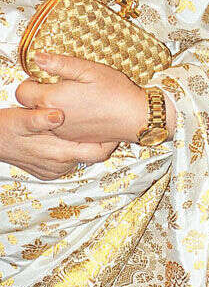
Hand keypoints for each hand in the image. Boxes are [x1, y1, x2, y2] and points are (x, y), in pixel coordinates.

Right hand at [0, 106, 117, 179]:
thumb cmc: (6, 128)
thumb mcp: (20, 119)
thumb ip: (38, 119)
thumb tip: (57, 115)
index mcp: (59, 154)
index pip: (97, 153)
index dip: (111, 141)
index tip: (118, 128)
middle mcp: (60, 166)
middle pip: (91, 154)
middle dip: (100, 139)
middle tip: (106, 122)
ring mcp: (54, 171)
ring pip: (80, 156)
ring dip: (85, 142)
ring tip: (90, 125)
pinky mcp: (49, 171)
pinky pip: (68, 159)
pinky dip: (72, 148)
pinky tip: (71, 134)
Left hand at [16, 53, 148, 144]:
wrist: (134, 117)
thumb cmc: (116, 92)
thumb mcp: (89, 69)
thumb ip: (60, 64)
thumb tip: (38, 57)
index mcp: (54, 99)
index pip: (22, 92)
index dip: (30, 82)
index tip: (44, 76)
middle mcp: (53, 119)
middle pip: (29, 107)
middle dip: (37, 96)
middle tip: (57, 85)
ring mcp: (62, 132)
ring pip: (43, 119)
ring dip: (49, 108)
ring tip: (71, 97)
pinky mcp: (73, 139)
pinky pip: (57, 129)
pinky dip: (61, 120)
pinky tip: (80, 110)